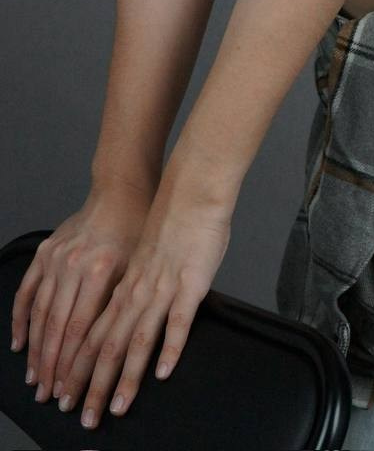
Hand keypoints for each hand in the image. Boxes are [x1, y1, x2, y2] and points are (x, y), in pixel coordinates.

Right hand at [11, 182, 151, 406]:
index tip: (71, 391)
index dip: (73, 365)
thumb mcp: (140, 267)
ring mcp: (55, 260)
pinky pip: (26, 292)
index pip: (80, 330)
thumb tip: (117, 349)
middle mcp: (73, 266)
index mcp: (100, 271)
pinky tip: (19, 343)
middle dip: (52, 367)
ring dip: (35, 350)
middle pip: (56, 328)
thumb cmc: (139, 230)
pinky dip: (21, 320)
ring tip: (35, 379)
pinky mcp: (44, 253)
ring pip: (40, 314)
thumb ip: (124, 305)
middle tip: (50, 396)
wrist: (121, 192)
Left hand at [49, 179, 230, 432]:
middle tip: (83, 416)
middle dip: (91, 384)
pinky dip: (168, 349)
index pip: (89, 333)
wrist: (191, 191)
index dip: (75, 366)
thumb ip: (133, 286)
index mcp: (121, 284)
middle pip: (107, 345)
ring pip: (136, 339)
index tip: (64, 393)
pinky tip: (162, 373)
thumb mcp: (140, 257)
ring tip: (116, 406)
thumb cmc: (170, 221)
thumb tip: (126, 311)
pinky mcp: (190, 284)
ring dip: (124, 377)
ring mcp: (161, 288)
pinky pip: (177, 322)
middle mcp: (135, 290)